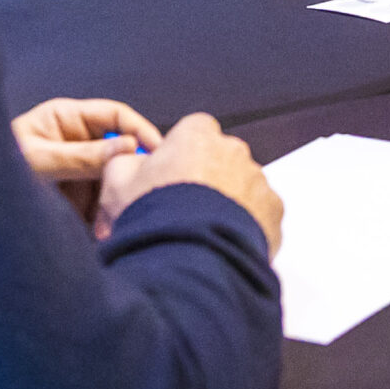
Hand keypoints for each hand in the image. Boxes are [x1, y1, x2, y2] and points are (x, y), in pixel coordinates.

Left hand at [12, 97, 161, 229]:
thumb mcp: (38, 161)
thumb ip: (82, 156)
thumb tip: (128, 148)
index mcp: (65, 120)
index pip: (114, 116)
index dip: (139, 129)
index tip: (156, 149)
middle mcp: (74, 143)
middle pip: (119, 149)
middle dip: (132, 167)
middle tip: (146, 186)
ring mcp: (76, 173)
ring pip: (114, 180)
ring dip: (120, 197)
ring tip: (123, 213)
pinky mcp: (75, 203)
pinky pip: (101, 206)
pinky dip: (108, 217)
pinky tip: (108, 228)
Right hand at [98, 112, 282, 255]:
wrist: (188, 257)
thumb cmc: (154, 217)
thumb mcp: (116, 183)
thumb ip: (125, 162)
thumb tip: (130, 162)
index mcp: (196, 134)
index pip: (194, 131)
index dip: (181, 154)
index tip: (170, 175)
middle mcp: (232, 150)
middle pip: (221, 158)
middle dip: (207, 177)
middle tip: (184, 208)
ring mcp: (256, 178)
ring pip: (242, 185)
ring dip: (228, 201)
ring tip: (202, 230)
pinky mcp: (273, 209)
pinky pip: (260, 211)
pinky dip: (247, 223)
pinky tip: (222, 239)